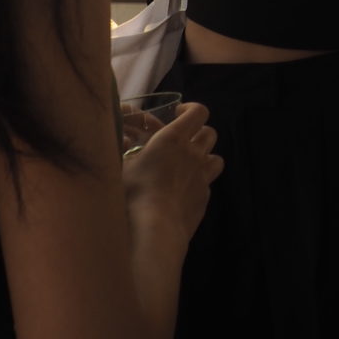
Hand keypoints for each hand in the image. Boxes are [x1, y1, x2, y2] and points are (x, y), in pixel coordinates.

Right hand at [122, 101, 222, 241]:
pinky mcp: (204, 199)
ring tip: (191, 164)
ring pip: (216, 158)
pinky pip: (207, 184)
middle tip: (185, 140)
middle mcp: (194, 154)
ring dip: (206, 157)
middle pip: (210, 133)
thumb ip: (126, 152)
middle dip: (199, 132)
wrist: (155, 230)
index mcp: (174, 138)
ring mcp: (203, 177)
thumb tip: (122, 141)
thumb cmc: (134, 192)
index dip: (191, 109)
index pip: (198, 112)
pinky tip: (184, 192)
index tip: (179, 112)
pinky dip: (199, 183)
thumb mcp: (123, 167)